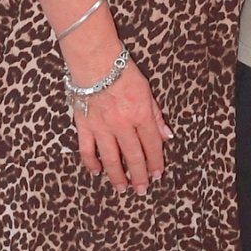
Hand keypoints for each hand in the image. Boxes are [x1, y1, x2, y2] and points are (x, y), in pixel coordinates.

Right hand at [74, 57, 169, 196]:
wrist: (94, 60)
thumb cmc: (122, 71)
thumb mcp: (147, 90)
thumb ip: (156, 115)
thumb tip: (167, 136)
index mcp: (140, 114)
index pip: (152, 144)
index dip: (156, 161)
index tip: (158, 174)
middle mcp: (122, 124)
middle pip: (133, 155)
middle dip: (139, 175)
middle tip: (142, 189)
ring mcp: (101, 127)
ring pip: (111, 158)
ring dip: (117, 176)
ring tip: (122, 188)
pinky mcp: (84, 125)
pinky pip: (87, 150)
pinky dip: (91, 163)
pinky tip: (96, 171)